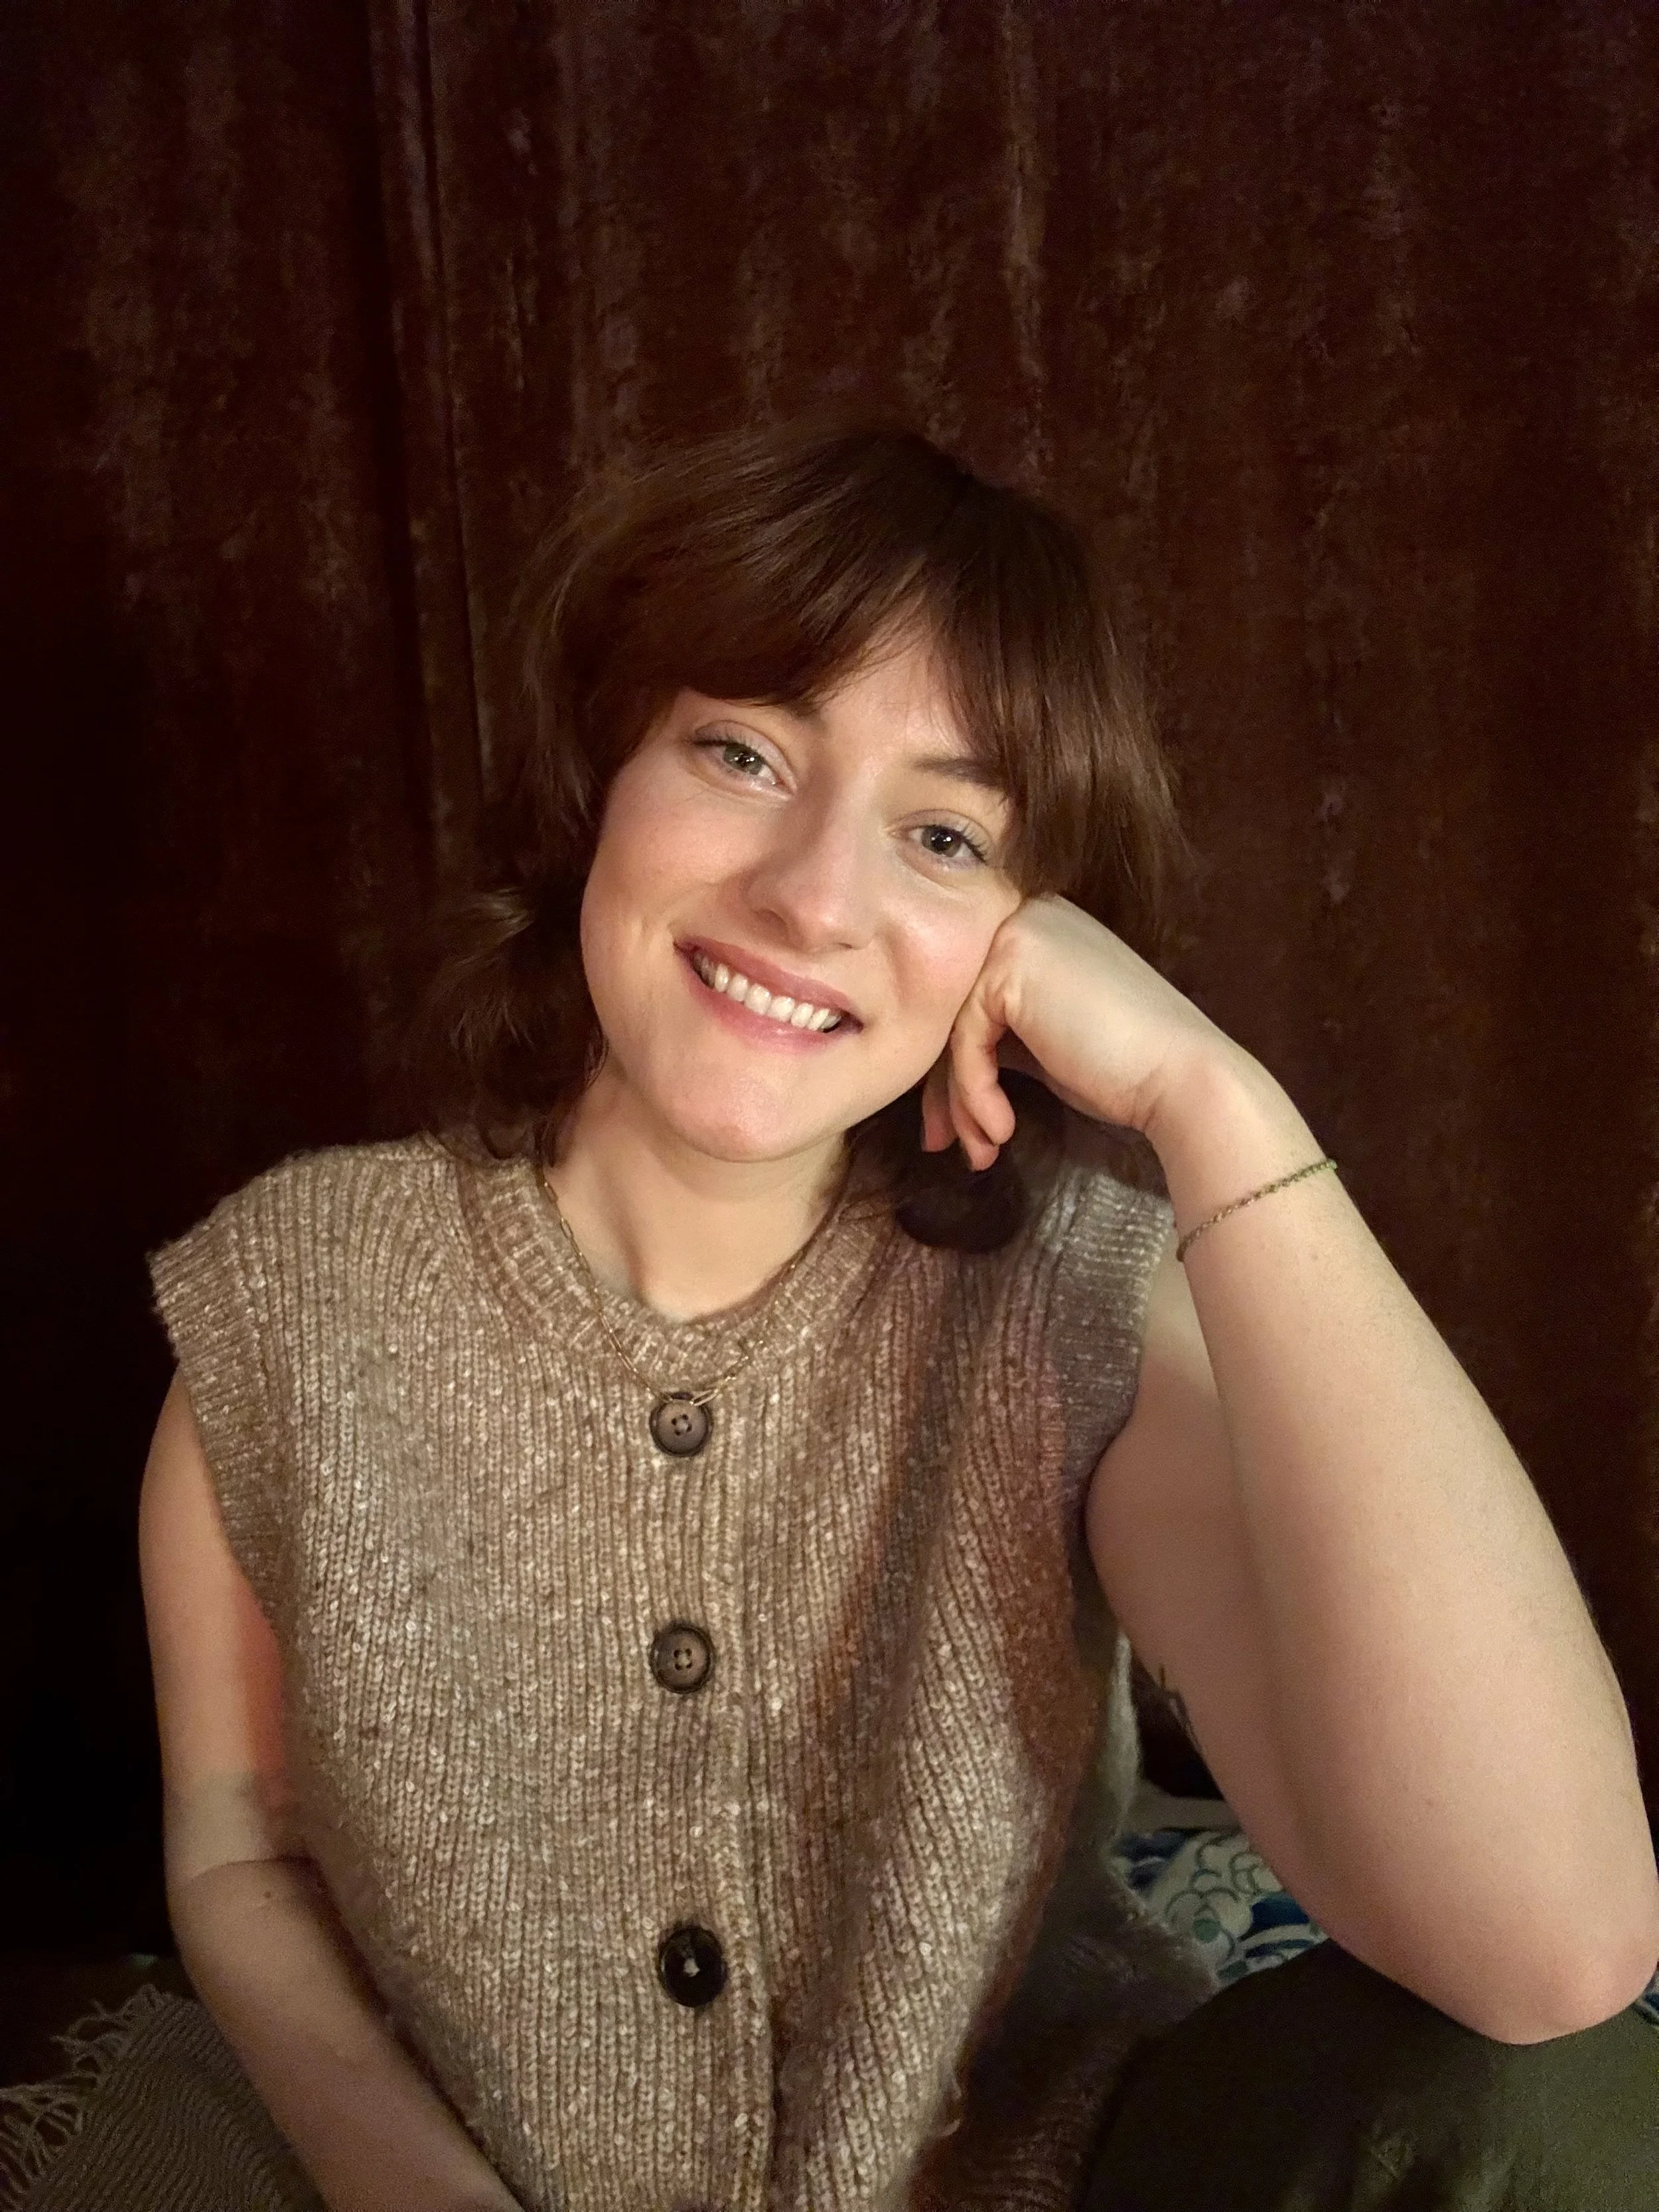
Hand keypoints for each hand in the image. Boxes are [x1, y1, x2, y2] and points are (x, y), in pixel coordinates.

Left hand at [920, 894, 1243, 1169]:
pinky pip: (966, 1039)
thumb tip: (940, 1074)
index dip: (956, 1067)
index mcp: (1040, 928)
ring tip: (980, 1150)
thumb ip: (1000, 1032)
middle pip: (956, 1010)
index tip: (956, 1125)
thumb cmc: (1124, 1070)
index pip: (973, 999)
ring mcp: (1016, 936)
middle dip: (947, 1087)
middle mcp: (1026, 917)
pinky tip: (1001, 1129)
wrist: (1181, 1078)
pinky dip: (975, 1092)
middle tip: (944, 1142)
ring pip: (955, 1029)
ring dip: (961, 1101)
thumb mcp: (1046, 1041)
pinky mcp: (1009, 968)